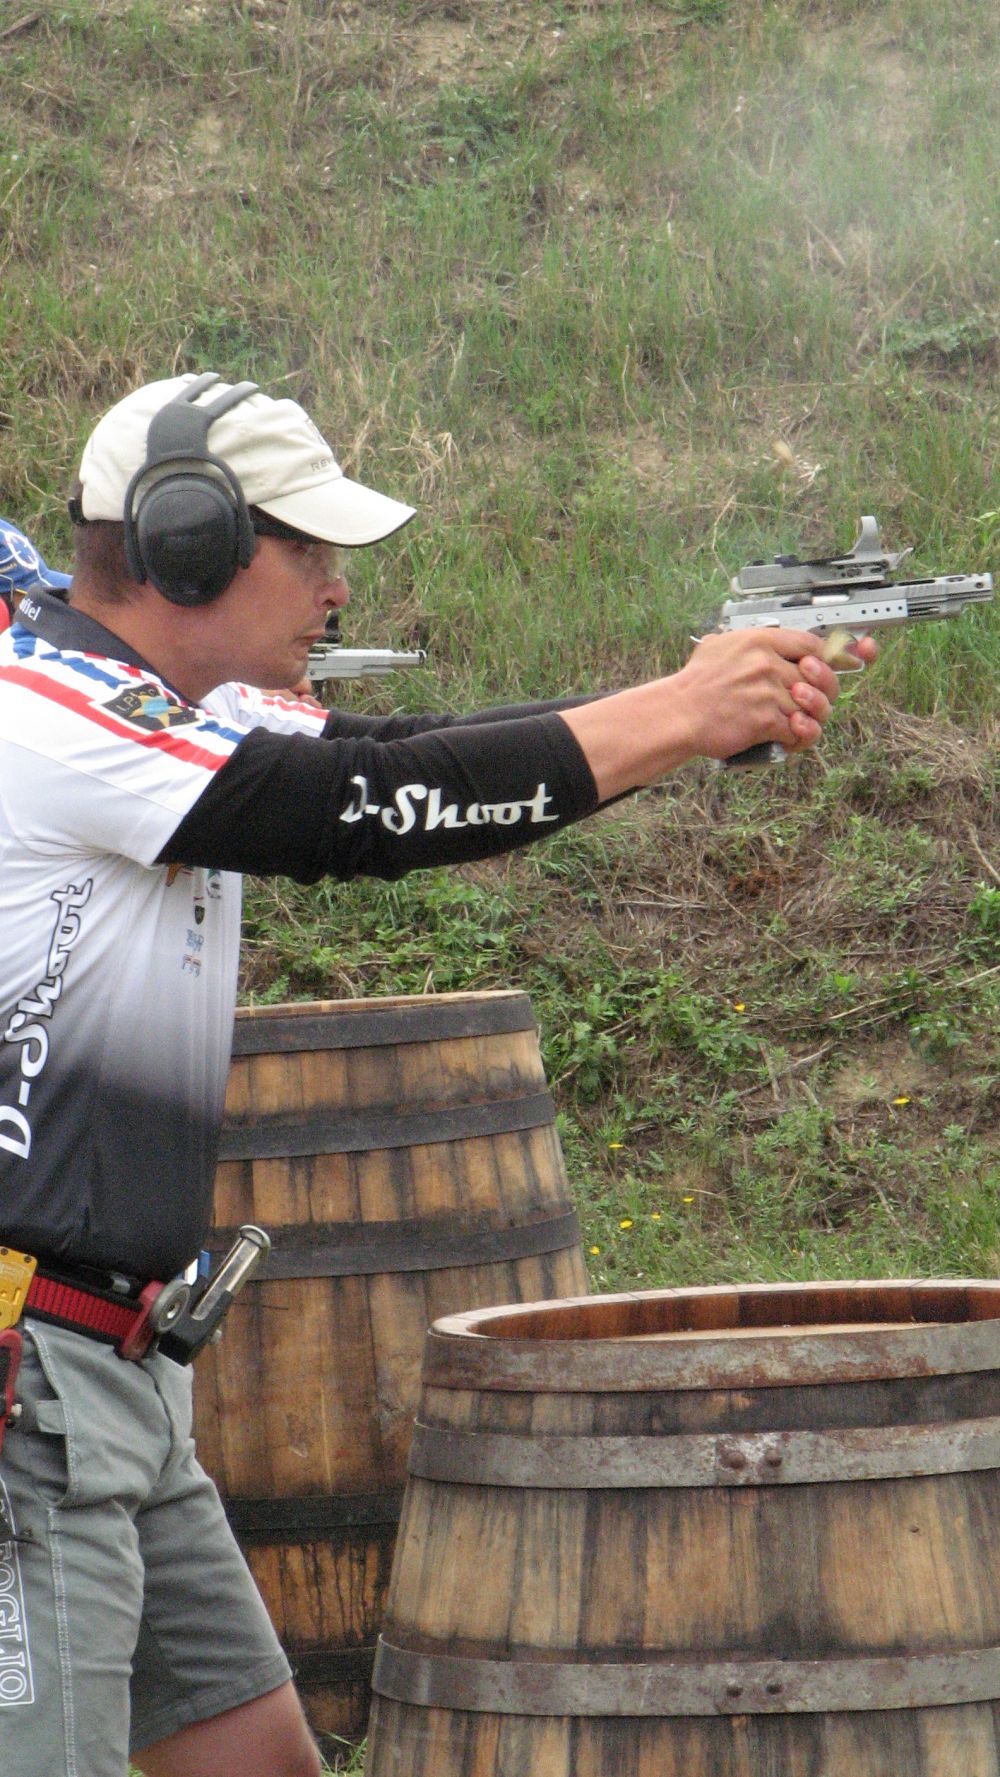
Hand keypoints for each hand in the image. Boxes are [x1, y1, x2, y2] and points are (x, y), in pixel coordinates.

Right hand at [557, 629, 877, 800]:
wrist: (677, 714)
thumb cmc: (697, 685)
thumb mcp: (723, 646)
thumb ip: (758, 642)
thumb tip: (789, 644)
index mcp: (761, 639)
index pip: (814, 643)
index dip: (836, 655)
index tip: (855, 658)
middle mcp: (768, 661)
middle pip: (822, 676)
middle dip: (825, 693)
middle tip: (814, 703)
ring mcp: (768, 690)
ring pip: (814, 706)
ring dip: (811, 719)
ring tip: (799, 723)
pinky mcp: (766, 719)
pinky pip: (800, 730)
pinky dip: (800, 737)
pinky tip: (791, 737)